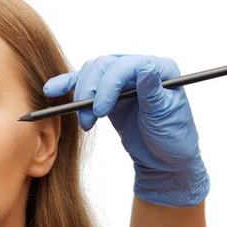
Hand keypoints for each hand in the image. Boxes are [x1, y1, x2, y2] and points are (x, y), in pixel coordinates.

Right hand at [43, 54, 209, 206]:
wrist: (166, 161)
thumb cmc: (173, 139)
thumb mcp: (166, 118)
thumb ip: (154, 93)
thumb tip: (147, 69)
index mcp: (159, 69)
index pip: (127, 65)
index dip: (109, 85)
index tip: (100, 110)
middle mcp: (139, 68)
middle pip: (104, 65)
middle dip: (90, 90)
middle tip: (88, 118)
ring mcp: (121, 80)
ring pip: (91, 73)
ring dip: (80, 95)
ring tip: (85, 123)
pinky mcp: (107, 93)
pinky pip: (85, 84)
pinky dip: (68, 86)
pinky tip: (52, 90)